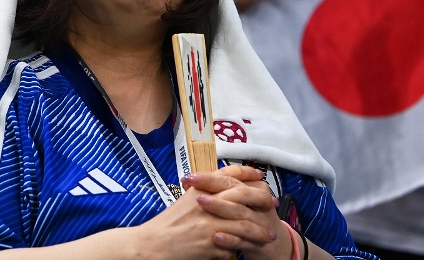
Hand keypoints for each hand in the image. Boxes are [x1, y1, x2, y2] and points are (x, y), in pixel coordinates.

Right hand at [134, 166, 277, 258]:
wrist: (151, 245)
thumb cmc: (167, 226)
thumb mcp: (185, 202)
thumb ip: (205, 194)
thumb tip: (223, 191)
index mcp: (200, 189)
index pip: (228, 174)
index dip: (247, 173)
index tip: (260, 176)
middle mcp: (207, 202)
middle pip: (242, 194)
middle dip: (261, 199)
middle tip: (272, 204)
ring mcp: (210, 222)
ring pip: (243, 223)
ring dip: (259, 230)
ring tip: (269, 235)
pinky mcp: (209, 242)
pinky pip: (233, 244)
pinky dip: (243, 247)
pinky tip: (250, 250)